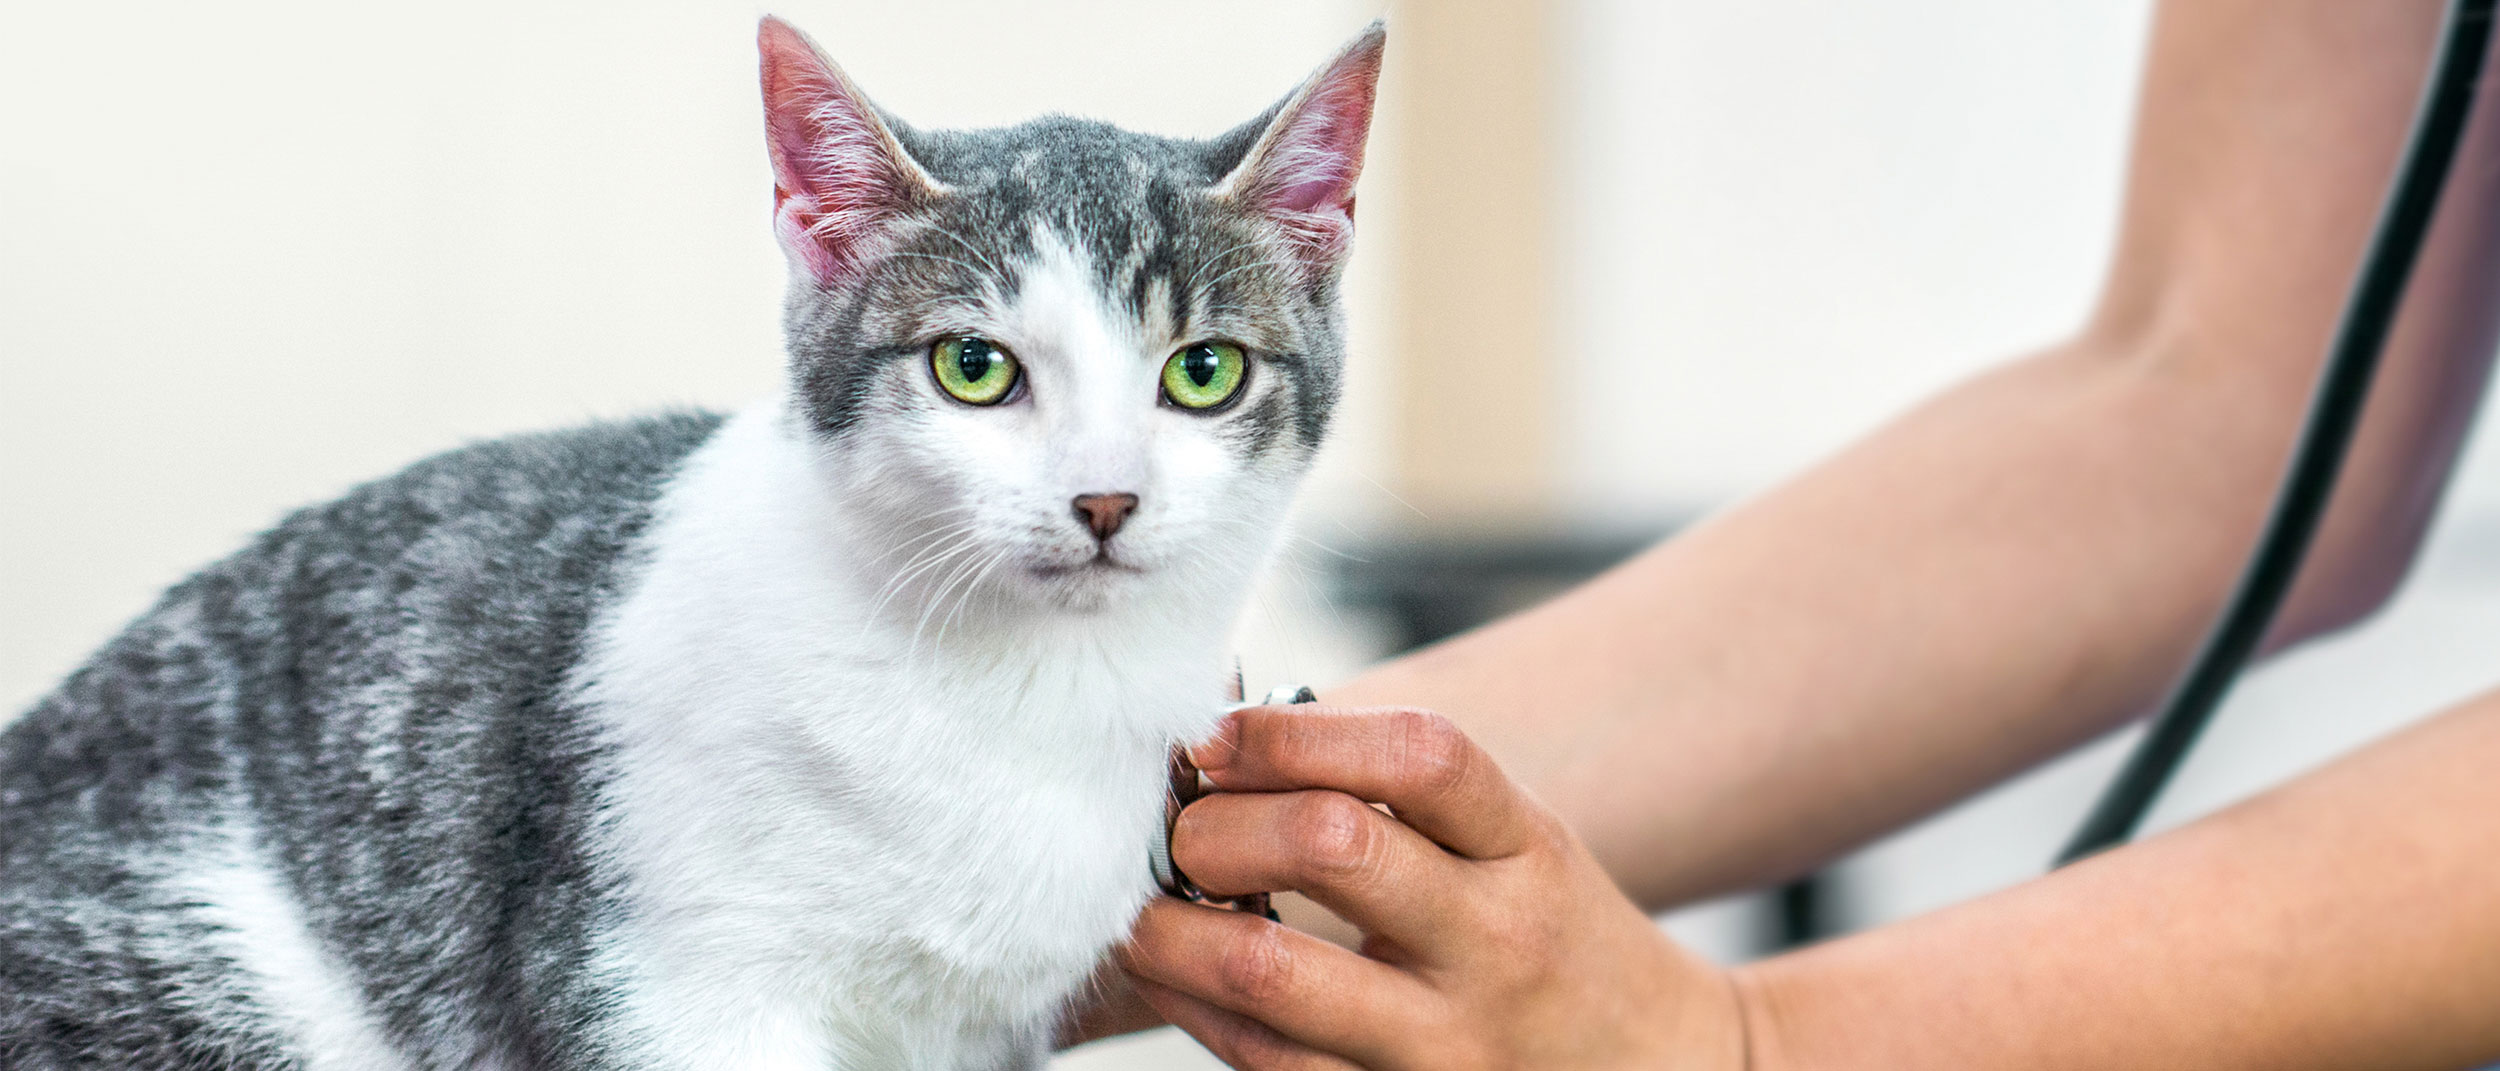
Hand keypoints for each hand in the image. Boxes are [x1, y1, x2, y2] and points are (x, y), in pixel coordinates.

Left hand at [1117, 704, 1747, 1068]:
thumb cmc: (1552, 936)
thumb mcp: (1518, 843)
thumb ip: (1400, 794)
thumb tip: (1226, 744)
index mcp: (1527, 849)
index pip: (1419, 757)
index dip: (1296, 731)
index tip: (1218, 735)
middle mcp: (1495, 943)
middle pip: (1334, 849)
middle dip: (1221, 825)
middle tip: (1180, 826)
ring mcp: (1447, 1044)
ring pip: (1273, 976)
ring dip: (1172, 928)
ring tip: (1141, 902)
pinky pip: (1267, 1063)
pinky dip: (1196, 1008)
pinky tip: (1175, 972)